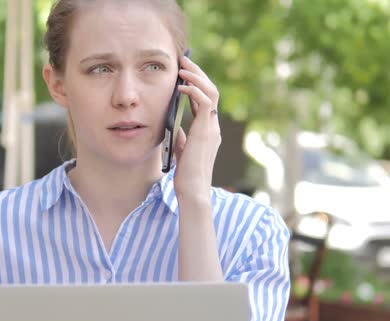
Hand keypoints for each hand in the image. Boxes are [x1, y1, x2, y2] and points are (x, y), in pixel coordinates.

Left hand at [172, 56, 220, 203]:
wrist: (192, 190)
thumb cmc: (186, 175)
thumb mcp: (181, 151)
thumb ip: (182, 138)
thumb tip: (176, 127)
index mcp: (208, 130)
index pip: (205, 100)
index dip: (195, 84)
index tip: (183, 73)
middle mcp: (213, 126)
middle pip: (211, 90)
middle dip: (197, 74)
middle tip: (184, 61)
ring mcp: (212, 128)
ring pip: (211, 92)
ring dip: (197, 77)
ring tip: (183, 66)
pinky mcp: (207, 130)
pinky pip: (205, 102)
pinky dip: (194, 90)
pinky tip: (181, 86)